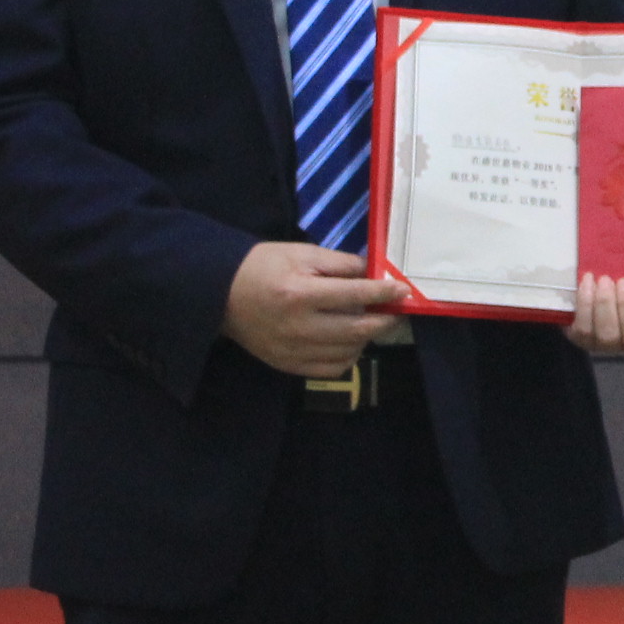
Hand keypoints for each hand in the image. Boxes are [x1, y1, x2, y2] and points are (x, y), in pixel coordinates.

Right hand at [224, 243, 405, 376]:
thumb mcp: (301, 253)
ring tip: (369, 323)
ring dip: (366, 339)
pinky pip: (329, 370)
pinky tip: (350, 342)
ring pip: (347, 352)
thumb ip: (340, 264)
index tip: (403, 291)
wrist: (220, 293)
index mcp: (301, 294)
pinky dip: (347, 357)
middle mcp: (299, 327)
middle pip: (356, 329)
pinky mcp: (287, 365)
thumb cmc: (263, 266)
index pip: (355, 295)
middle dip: (383, 320)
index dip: (383, 293)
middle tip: (394, 311)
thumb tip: (375, 273)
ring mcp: (292, 350)